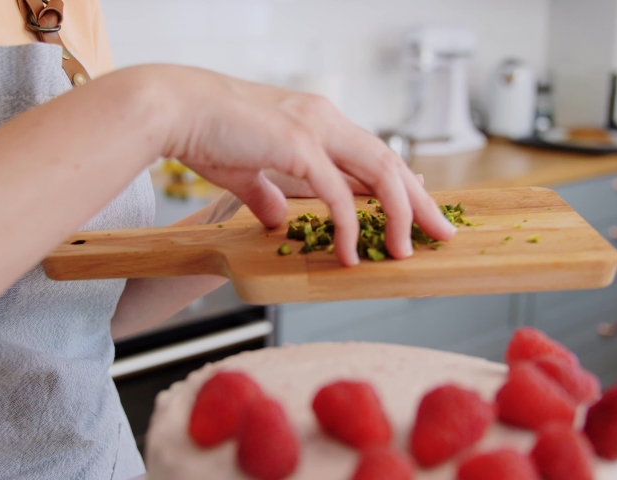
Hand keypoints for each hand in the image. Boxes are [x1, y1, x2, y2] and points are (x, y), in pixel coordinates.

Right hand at [136, 65, 455, 265]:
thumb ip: (268, 193)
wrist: (174, 109)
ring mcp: (316, 129)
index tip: (418, 212)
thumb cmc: (205, 133)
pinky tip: (352, 253)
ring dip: (399, 213)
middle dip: (420, 200)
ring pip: (379, 173)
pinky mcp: (298, 146)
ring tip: (408, 249)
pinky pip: (337, 194)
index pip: (372, 155)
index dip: (400, 186)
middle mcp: (326, 120)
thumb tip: (277, 221)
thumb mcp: (245, 169)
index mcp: (318, 121)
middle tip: (442, 232)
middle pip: (390, 163)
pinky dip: (349, 225)